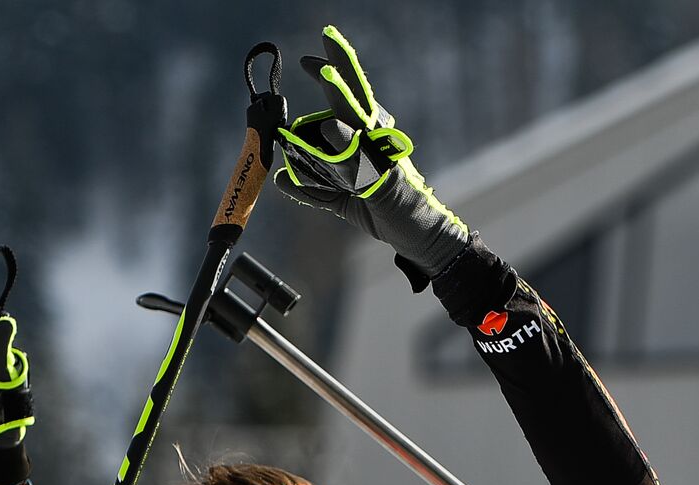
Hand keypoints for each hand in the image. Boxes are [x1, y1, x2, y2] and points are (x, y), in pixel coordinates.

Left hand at [273, 25, 468, 276]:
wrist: (417, 235)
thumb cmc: (382, 212)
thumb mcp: (337, 199)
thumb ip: (309, 188)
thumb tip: (281, 178)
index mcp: (367, 137)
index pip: (347, 99)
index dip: (331, 75)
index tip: (310, 59)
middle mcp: (377, 138)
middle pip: (358, 94)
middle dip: (342, 64)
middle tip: (327, 35)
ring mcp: (383, 155)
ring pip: (357, 120)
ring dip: (340, 95)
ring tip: (324, 71)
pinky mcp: (386, 176)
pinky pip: (362, 159)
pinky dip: (346, 145)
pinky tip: (330, 127)